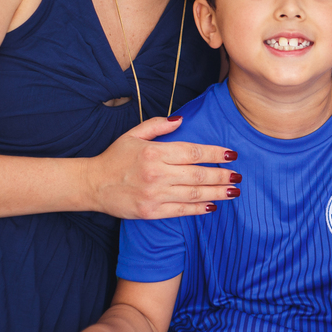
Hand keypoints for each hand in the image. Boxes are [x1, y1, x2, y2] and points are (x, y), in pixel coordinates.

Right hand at [86, 115, 240, 218]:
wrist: (92, 185)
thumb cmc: (115, 157)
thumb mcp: (133, 135)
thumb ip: (158, 126)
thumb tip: (181, 119)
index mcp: (154, 153)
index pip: (193, 152)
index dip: (215, 154)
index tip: (231, 154)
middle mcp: (157, 174)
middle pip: (198, 174)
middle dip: (221, 175)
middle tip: (238, 176)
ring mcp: (154, 195)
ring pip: (193, 194)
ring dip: (216, 193)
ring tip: (233, 191)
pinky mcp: (151, 212)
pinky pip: (180, 210)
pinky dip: (198, 209)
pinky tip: (212, 205)